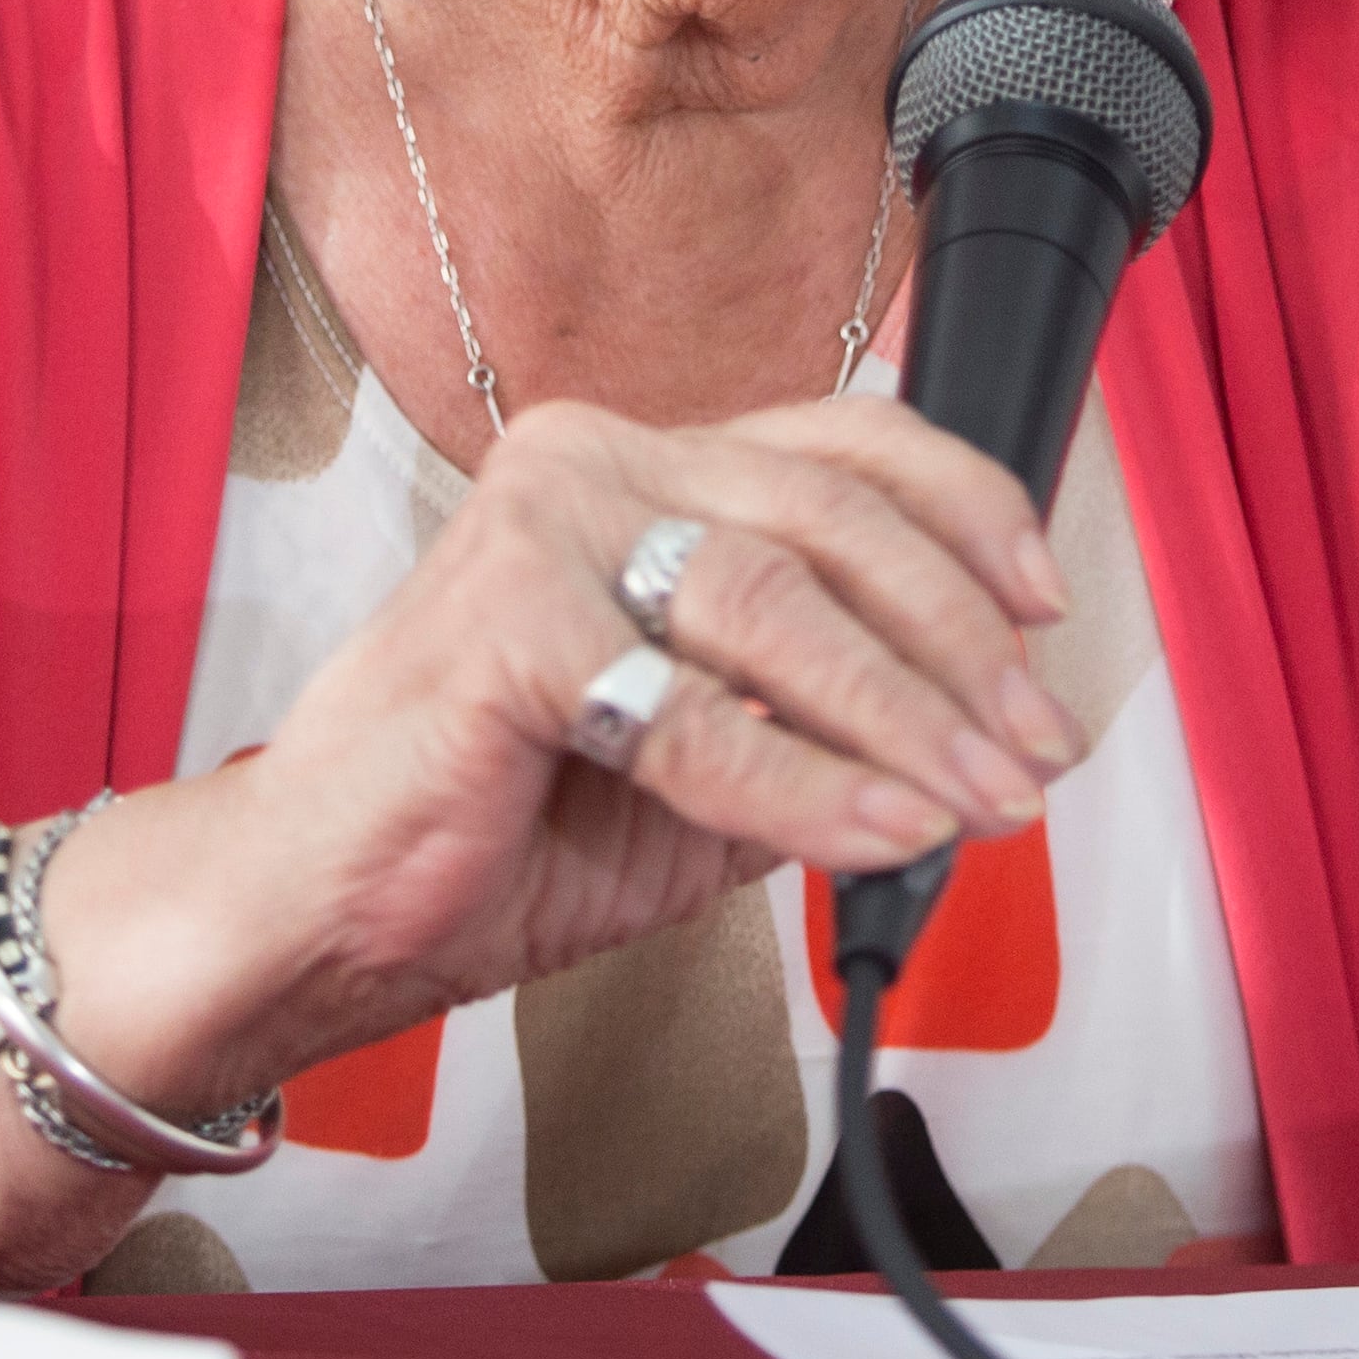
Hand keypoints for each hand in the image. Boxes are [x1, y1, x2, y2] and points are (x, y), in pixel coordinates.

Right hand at [0, 392, 1083, 1292]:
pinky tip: (881, 833)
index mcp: (636, 467)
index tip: (1046, 613)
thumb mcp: (697, 767)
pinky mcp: (501, 623)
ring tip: (977, 804)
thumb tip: (979, 730)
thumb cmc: (488, 829)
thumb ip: (812, 719)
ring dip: (907, 719)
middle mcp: (591, 461)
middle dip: (961, 650)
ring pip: (781, 605)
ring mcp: (540, 526)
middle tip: (1033, 753)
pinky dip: (805, 785)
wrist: (312, 914)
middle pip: (835, 521)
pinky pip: (693, 713)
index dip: (968, 515)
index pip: (843, 444)